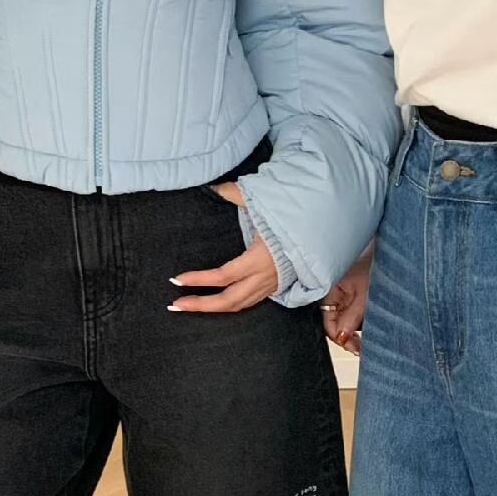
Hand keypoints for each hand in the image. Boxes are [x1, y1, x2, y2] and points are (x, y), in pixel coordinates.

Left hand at [171, 185, 279, 313]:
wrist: (320, 231)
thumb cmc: (290, 217)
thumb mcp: (263, 203)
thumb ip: (235, 194)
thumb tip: (212, 186)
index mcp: (259, 259)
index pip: (223, 275)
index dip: (199, 279)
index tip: (178, 279)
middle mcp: (263, 278)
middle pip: (228, 301)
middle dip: (200, 305)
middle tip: (176, 304)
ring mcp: (269, 286)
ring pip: (237, 306)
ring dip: (212, 309)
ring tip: (189, 306)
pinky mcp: (274, 288)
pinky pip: (247, 302)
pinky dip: (229, 305)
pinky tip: (214, 304)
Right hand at [321, 247, 373, 354]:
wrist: (386, 255)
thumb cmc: (373, 267)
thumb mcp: (364, 296)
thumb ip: (351, 318)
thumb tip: (341, 338)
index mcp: (328, 291)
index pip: (327, 322)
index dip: (339, 336)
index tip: (353, 346)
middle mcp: (330, 296)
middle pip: (333, 325)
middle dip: (346, 337)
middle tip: (360, 348)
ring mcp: (338, 298)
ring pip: (341, 323)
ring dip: (353, 332)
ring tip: (365, 336)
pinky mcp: (347, 300)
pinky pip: (348, 316)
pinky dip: (356, 323)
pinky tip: (365, 326)